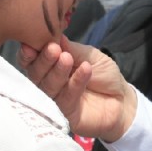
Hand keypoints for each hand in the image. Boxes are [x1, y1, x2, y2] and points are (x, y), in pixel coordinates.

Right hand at [18, 38, 136, 142]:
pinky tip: (85, 70)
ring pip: (48, 87)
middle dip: (44, 60)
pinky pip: (66, 98)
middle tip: (53, 50)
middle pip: (36, 74)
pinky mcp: (65, 115)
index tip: (31, 45)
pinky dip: (75, 83)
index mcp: (49, 67)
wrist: (122, 100)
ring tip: (67, 58)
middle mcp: (48, 84)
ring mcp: (55, 101)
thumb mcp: (90, 56)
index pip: (32, 61)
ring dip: (57, 71)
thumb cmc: (104, 76)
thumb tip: (55, 36)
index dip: (29, 54)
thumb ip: (72, 49)